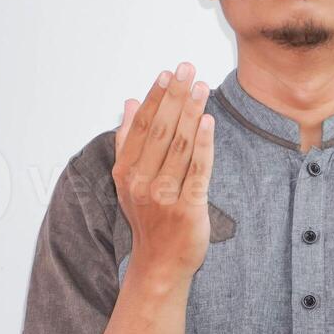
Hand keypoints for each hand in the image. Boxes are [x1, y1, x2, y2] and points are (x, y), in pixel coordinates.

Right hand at [113, 61, 213, 281]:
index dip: (155, 97)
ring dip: (191, 113)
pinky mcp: (187, 209)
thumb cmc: (148, 218)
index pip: (140, 125)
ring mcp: (163, 196)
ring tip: (202, 87)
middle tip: (188, 69)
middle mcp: (140, 182)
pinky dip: (202, 144)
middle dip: (175, 96)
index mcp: (125, 171)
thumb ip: (127, 140)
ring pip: (178, 146)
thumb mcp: (128, 181)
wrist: (160, 264)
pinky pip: (197, 170)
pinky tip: (208, 122)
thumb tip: (128, 102)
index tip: (168, 73)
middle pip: (160, 130)